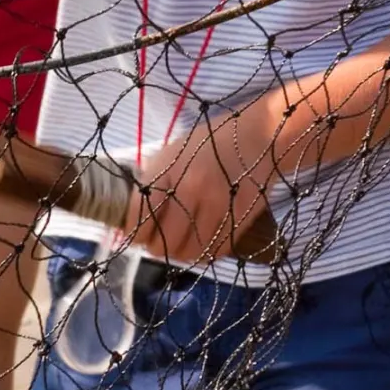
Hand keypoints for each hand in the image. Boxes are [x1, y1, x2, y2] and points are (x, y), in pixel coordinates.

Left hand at [132, 99, 279, 266]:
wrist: (258, 136)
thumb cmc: (209, 143)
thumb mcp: (172, 153)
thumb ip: (152, 183)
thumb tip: (131, 220)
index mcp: (167, 170)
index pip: (139, 218)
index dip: (134, 233)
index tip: (137, 235)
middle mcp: (190, 189)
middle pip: (162, 243)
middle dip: (157, 247)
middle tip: (160, 242)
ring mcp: (217, 205)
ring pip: (190, 252)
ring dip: (182, 253)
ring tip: (182, 243)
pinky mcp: (240, 218)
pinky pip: (215, 251)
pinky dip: (207, 251)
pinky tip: (205, 239)